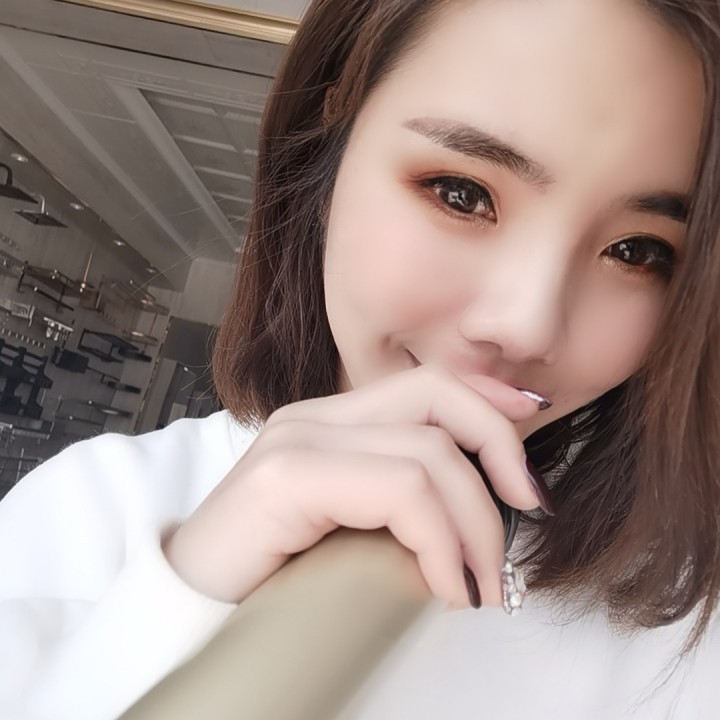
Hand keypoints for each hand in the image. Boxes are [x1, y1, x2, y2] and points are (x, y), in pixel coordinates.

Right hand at [163, 365, 544, 608]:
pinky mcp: (287, 475)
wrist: (190, 614)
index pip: (428, 384)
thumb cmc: (276, 577)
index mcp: (332, 421)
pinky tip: (445, 588)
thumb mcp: (357, 531)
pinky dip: (439, 542)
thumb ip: (406, 507)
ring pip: (428, 451)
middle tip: (528, 514)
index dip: (489, 403)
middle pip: (436, 397)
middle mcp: (315, 417)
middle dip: (501, 451)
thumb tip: (483, 513)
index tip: (530, 443)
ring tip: (479, 585)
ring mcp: (298, 439)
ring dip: (475, 524)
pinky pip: (399, 490)